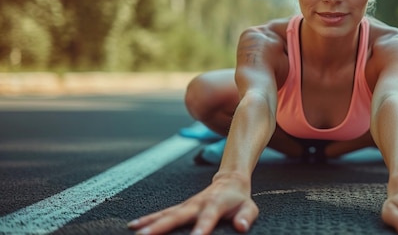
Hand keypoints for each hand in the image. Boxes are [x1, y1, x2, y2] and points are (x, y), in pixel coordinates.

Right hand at [127, 174, 257, 234]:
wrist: (230, 182)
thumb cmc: (239, 199)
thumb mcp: (249, 207)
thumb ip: (246, 217)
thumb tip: (241, 227)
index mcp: (215, 204)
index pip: (207, 217)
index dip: (202, 227)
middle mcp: (197, 204)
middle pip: (178, 215)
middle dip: (162, 226)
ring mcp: (186, 205)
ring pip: (165, 214)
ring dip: (150, 222)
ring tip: (134, 231)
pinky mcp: (180, 208)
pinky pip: (162, 214)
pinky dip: (147, 219)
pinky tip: (133, 225)